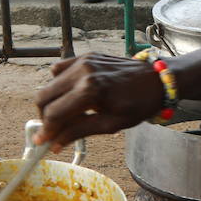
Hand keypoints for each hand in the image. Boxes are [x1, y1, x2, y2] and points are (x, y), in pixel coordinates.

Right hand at [35, 53, 165, 148]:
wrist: (157, 80)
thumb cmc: (139, 104)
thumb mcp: (111, 124)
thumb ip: (79, 131)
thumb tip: (55, 144)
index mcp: (90, 91)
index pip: (54, 113)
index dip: (46, 130)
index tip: (42, 142)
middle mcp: (82, 72)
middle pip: (44, 96)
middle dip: (44, 116)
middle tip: (52, 129)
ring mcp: (83, 61)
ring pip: (50, 83)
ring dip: (52, 101)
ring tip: (65, 113)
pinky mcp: (86, 55)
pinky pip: (60, 69)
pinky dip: (59, 83)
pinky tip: (71, 94)